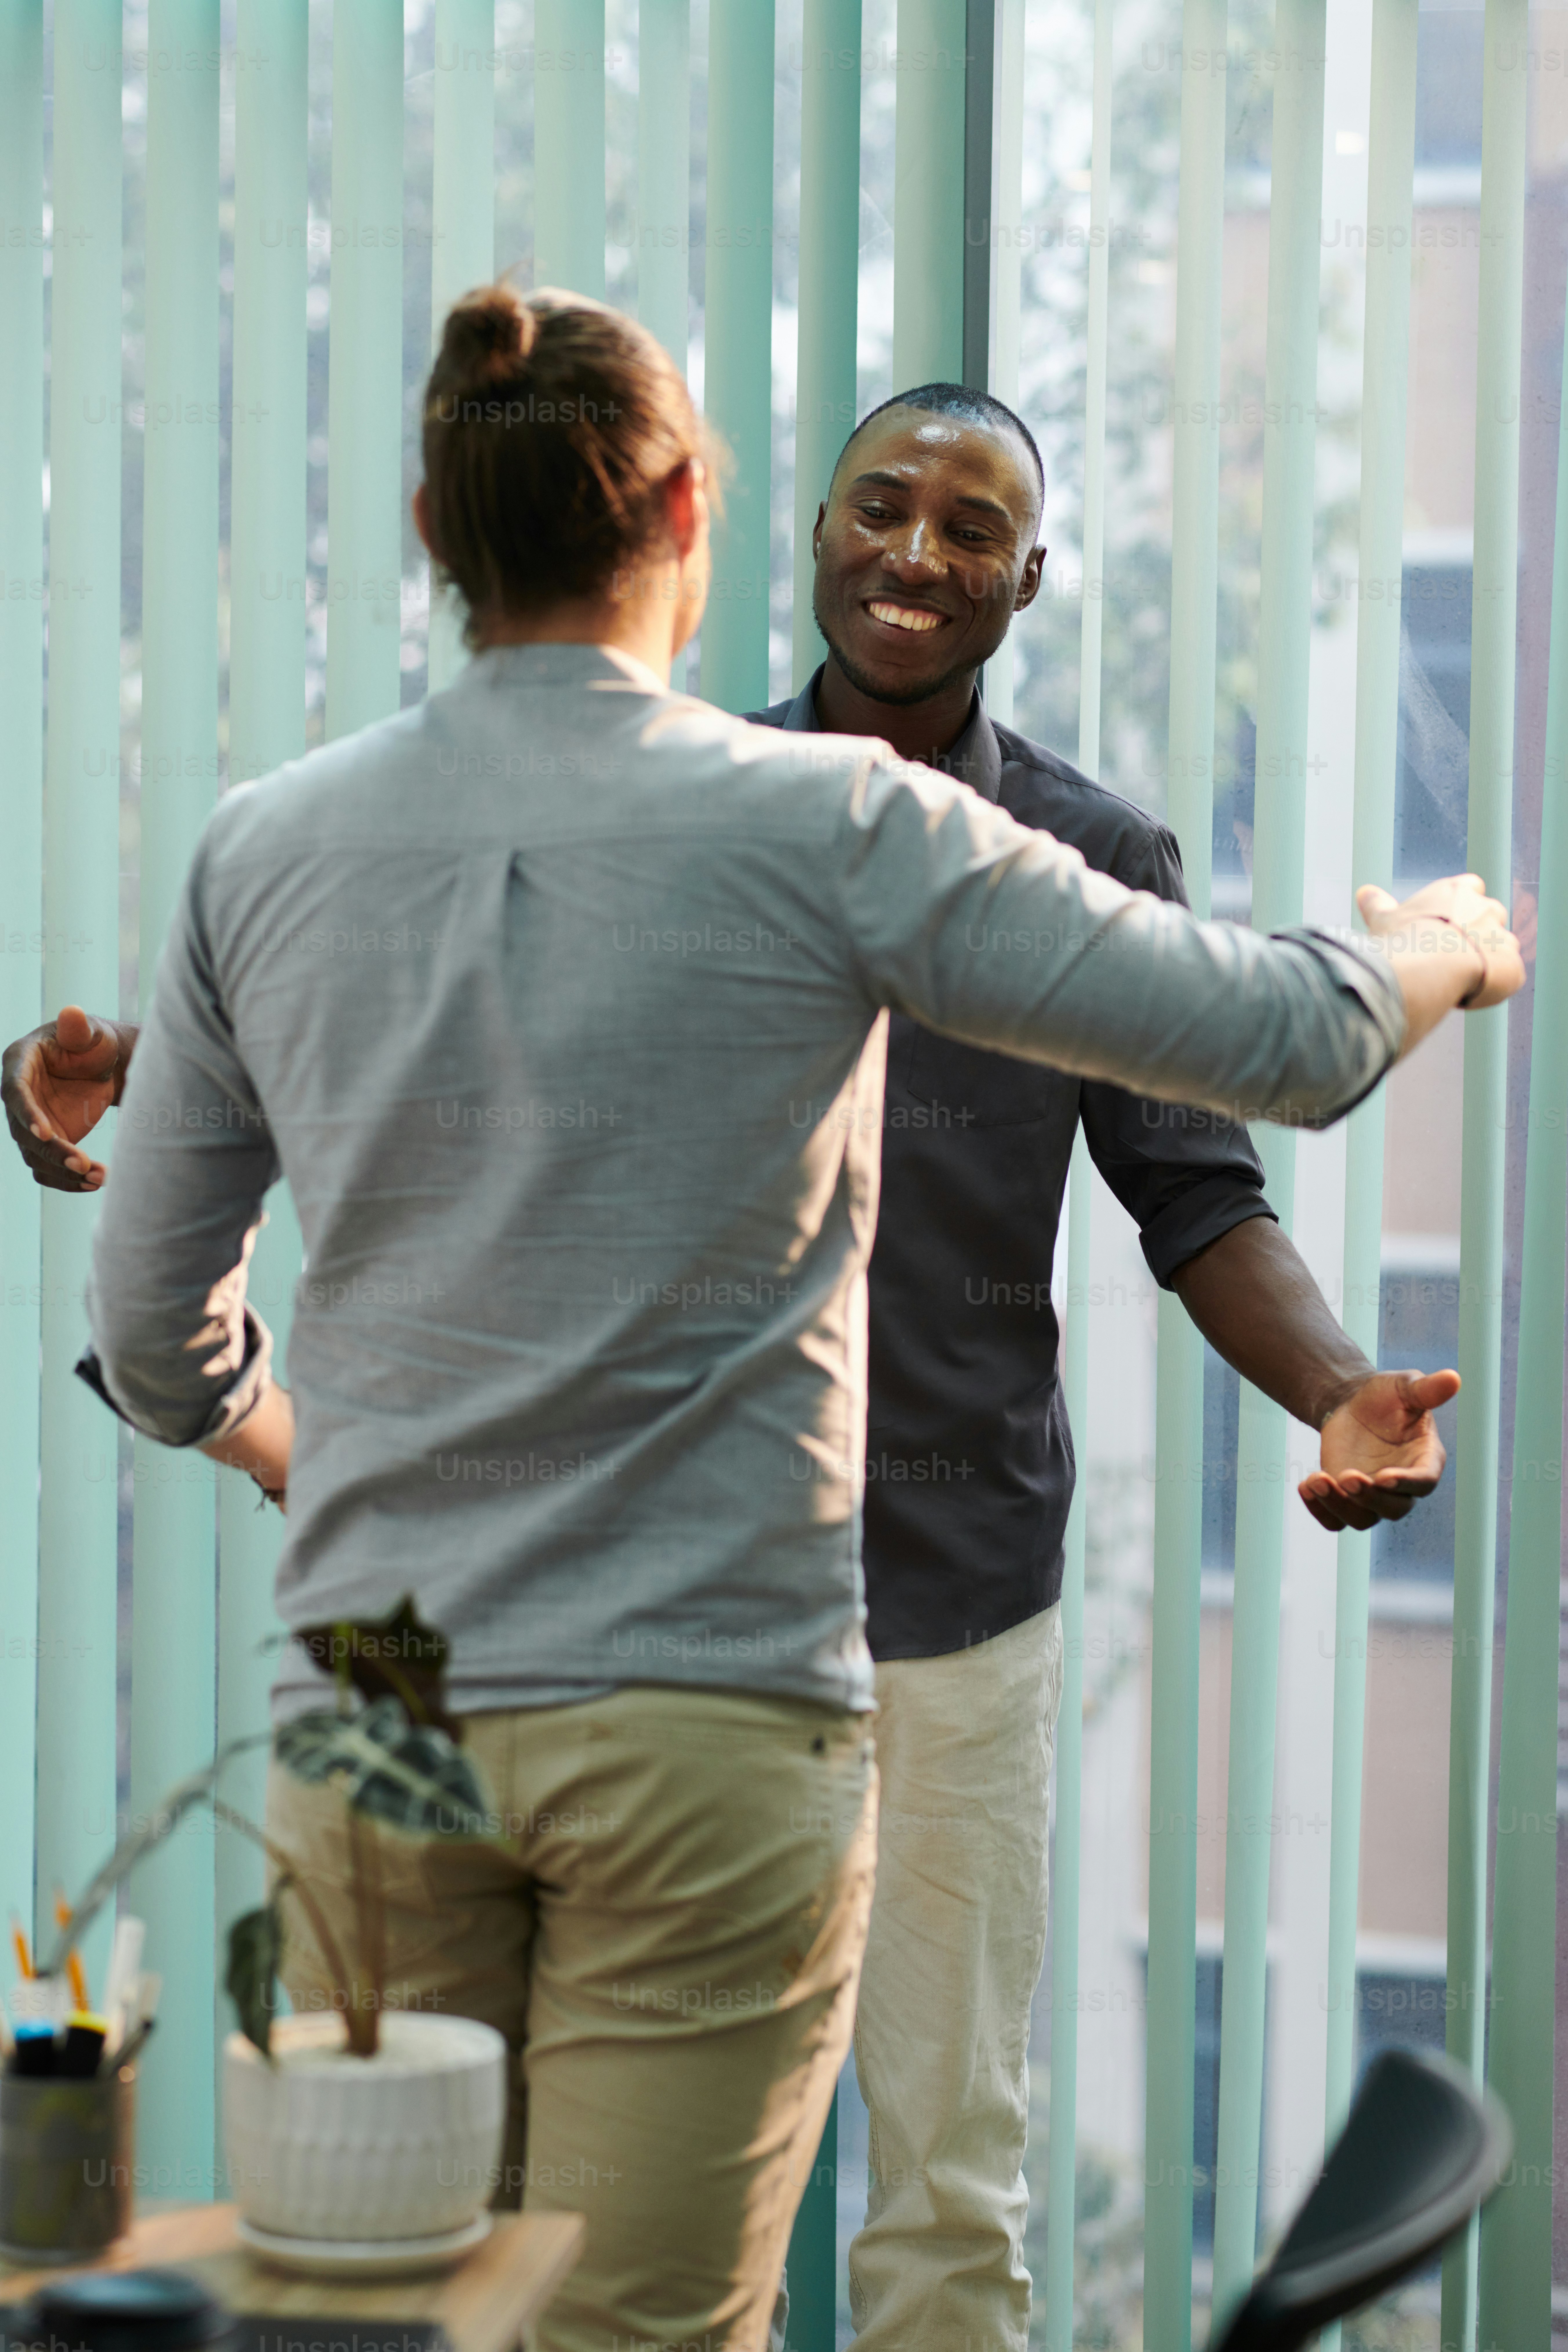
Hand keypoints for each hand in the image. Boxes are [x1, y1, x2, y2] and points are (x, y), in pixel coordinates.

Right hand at [1, 1006, 137, 1190]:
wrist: (102, 1066)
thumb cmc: (93, 1042)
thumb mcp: (90, 1033)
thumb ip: (79, 1028)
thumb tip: (73, 1013)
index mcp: (19, 1063)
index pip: (15, 1092)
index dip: (28, 1113)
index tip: (47, 1133)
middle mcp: (18, 1096)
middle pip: (24, 1132)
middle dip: (53, 1151)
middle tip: (84, 1165)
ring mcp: (29, 1121)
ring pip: (35, 1156)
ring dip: (64, 1172)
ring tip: (101, 1178)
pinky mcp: (46, 1141)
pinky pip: (48, 1168)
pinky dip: (68, 1180)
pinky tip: (96, 1183)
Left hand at [1297, 1367, 1458, 1531]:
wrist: (1354, 1404)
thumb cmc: (1386, 1396)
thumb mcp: (1405, 1388)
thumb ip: (1427, 1389)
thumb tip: (1454, 1378)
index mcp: (1426, 1461)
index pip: (1423, 1482)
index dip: (1405, 1483)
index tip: (1382, 1477)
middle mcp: (1403, 1487)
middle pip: (1393, 1508)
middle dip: (1369, 1497)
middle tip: (1345, 1476)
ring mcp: (1375, 1497)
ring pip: (1362, 1519)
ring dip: (1338, 1505)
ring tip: (1315, 1480)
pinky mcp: (1348, 1500)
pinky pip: (1336, 1521)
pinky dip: (1319, 1512)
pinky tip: (1304, 1487)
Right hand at [1356, 875, 1522, 1013]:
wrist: (1429, 966)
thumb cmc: (1404, 939)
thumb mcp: (1384, 920)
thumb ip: (1378, 905)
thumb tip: (1364, 892)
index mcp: (1455, 893)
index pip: (1469, 887)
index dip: (1461, 905)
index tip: (1447, 921)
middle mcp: (1484, 909)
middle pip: (1490, 914)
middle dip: (1477, 932)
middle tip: (1451, 954)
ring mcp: (1502, 937)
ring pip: (1503, 945)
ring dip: (1489, 958)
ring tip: (1462, 977)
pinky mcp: (1512, 965)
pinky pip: (1510, 973)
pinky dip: (1496, 982)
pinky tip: (1474, 991)